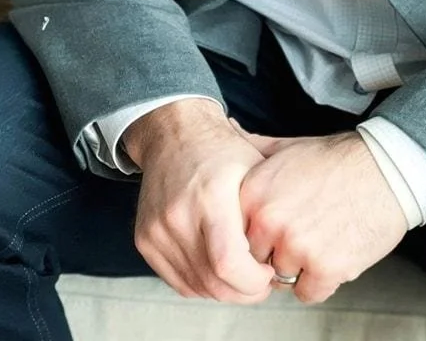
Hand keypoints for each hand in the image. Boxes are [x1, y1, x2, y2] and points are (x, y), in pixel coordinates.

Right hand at [125, 100, 274, 302]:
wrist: (174, 133)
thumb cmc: (222, 150)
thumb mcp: (254, 170)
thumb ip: (265, 214)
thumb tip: (280, 258)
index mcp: (210, 197)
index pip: (228, 262)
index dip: (253, 281)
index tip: (269, 273)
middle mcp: (177, 215)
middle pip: (213, 282)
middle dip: (244, 292)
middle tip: (261, 281)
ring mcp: (157, 230)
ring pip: (197, 287)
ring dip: (224, 290)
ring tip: (242, 273)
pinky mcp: (145, 240)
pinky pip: (179, 281)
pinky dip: (202, 284)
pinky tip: (218, 269)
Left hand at [236, 125, 407, 303]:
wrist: (386, 168)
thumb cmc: (338, 158)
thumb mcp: (288, 146)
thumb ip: (254, 148)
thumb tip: (232, 131)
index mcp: (253, 193)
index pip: (234, 235)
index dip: (257, 232)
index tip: (275, 225)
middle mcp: (269, 221)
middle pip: (257, 260)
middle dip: (276, 252)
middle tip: (302, 233)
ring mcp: (296, 246)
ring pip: (282, 279)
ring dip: (299, 267)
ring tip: (321, 238)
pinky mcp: (326, 268)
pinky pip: (308, 293)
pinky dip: (320, 281)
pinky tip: (333, 253)